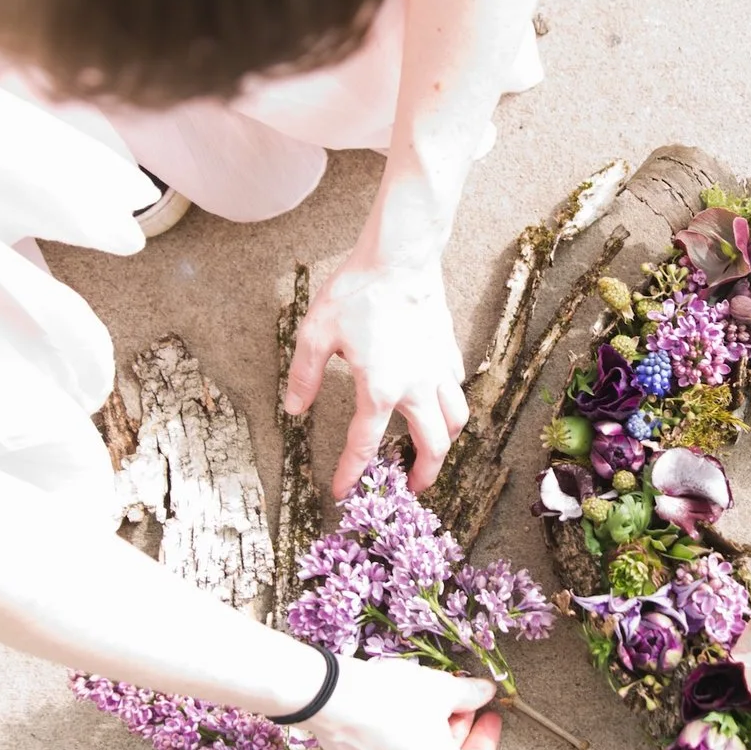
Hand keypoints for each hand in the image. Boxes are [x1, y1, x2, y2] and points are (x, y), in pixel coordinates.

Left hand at [283, 258, 470, 494]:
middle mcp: (415, 387)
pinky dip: (450, 402)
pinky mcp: (448, 350)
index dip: (351, 473)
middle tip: (412, 487)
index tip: (342, 491)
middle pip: (432, 446)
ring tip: (432, 451)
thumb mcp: (315, 334)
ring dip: (446, 442)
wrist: (399, 258)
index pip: (364, 446)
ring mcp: (437, 370)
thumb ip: (304, 376)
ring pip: (455, 420)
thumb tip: (294, 410)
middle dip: (424, 474)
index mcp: (379, 389)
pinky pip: (456, 387)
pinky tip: (437, 401)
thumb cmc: (356, 293)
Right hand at [310, 658, 500, 749]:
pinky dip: (403, 742)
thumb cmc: (392, 698)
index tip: (490, 715)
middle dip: (457, 732)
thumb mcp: (441, 690)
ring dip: (430, 738)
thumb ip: (469, 695)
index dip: (487, 736)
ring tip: (429, 706)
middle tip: (460, 704)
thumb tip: (484, 693)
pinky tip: (400, 714)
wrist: (331, 698)